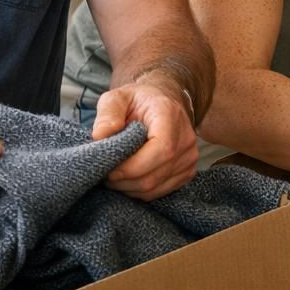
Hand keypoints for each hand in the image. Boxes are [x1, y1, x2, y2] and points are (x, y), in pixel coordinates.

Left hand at [94, 76, 198, 199]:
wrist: (162, 101)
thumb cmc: (138, 101)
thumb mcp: (118, 97)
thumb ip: (108, 114)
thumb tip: (99, 137)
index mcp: (170, 116)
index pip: (161, 150)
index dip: (132, 167)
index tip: (109, 170)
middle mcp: (186, 138)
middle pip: (155, 174)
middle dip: (124, 181)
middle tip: (104, 174)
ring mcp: (189, 157)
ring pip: (155, 187)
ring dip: (129, 188)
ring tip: (114, 175)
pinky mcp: (187, 172)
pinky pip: (160, 191)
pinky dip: (140, 191)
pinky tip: (128, 178)